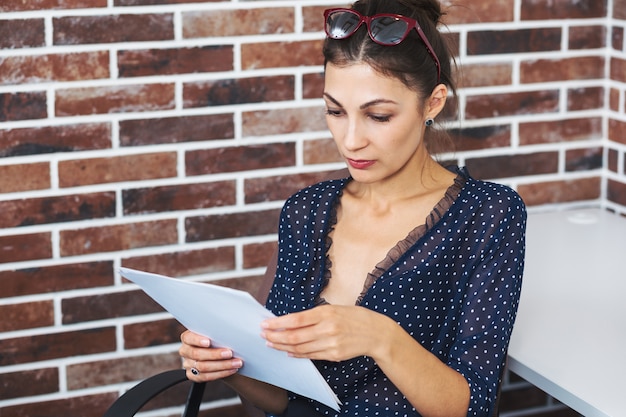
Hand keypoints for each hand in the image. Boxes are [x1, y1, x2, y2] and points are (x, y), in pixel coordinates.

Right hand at [179, 330, 242, 380]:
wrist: (212, 352)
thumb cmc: (214, 338)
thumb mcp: (212, 332)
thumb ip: (215, 331)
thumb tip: (228, 331)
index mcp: (187, 338)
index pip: (188, 338)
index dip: (197, 340)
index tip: (209, 341)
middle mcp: (185, 351)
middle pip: (197, 354)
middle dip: (215, 354)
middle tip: (230, 353)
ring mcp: (188, 364)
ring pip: (203, 367)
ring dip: (222, 365)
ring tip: (236, 363)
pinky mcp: (193, 375)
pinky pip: (206, 377)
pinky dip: (221, 373)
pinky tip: (231, 370)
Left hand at [260, 305, 393, 361]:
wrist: (376, 333)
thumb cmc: (355, 317)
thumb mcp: (334, 308)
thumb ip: (314, 315)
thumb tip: (290, 321)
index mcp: (326, 313)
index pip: (295, 319)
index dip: (277, 323)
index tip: (265, 324)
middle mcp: (327, 328)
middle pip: (294, 336)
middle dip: (275, 337)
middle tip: (263, 336)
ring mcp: (330, 344)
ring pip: (299, 348)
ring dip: (282, 347)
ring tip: (271, 344)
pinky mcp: (333, 355)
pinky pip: (310, 356)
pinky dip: (296, 354)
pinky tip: (288, 352)